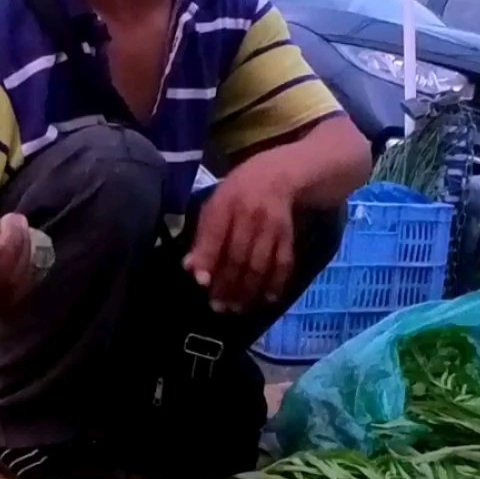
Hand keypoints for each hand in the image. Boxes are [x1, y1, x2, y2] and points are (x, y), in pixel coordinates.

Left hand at [184, 156, 298, 313]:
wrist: (285, 170)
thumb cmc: (242, 190)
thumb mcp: (218, 203)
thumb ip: (204, 235)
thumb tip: (189, 268)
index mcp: (226, 201)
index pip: (214, 234)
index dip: (208, 259)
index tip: (202, 283)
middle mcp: (250, 212)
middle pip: (238, 254)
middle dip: (228, 284)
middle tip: (219, 307)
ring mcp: (272, 225)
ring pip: (260, 263)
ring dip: (249, 290)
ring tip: (238, 309)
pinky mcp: (290, 234)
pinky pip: (283, 263)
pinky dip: (276, 283)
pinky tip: (267, 299)